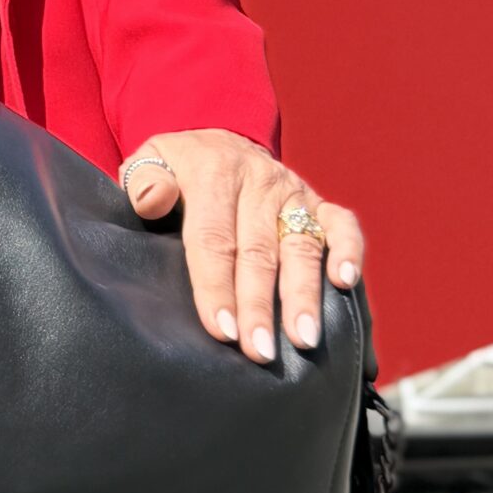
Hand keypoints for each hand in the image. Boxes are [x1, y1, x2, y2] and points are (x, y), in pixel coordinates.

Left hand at [118, 130, 366, 363]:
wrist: (215, 141)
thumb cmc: (176, 168)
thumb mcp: (148, 161)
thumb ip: (144, 181)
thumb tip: (152, 200)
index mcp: (212, 172)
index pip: (213, 237)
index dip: (217, 286)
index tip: (222, 329)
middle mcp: (258, 180)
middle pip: (259, 250)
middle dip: (260, 305)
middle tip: (261, 351)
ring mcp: (292, 191)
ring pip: (301, 246)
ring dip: (304, 294)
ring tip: (305, 339)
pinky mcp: (318, 202)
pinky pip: (341, 224)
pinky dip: (348, 251)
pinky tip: (346, 283)